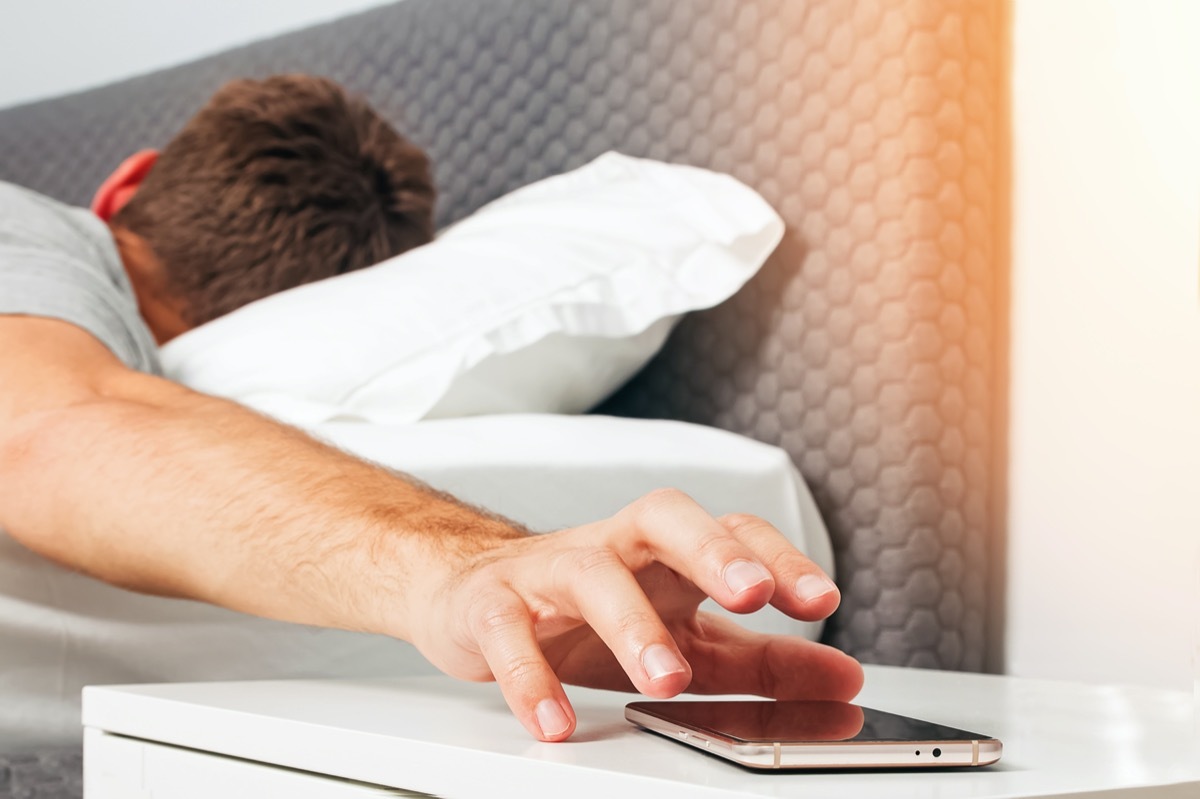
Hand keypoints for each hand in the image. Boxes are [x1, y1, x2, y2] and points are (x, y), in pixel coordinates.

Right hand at [407, 488, 864, 740]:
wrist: (469, 590)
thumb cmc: (586, 609)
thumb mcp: (684, 635)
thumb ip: (763, 660)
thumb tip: (843, 678)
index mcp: (666, 553)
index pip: (730, 529)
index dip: (776, 557)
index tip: (821, 599)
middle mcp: (613, 548)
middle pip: (664, 519)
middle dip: (712, 551)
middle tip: (752, 595)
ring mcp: (549, 571)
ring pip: (592, 575)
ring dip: (633, 625)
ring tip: (668, 680)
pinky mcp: (492, 605)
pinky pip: (508, 632)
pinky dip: (530, 675)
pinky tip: (556, 719)